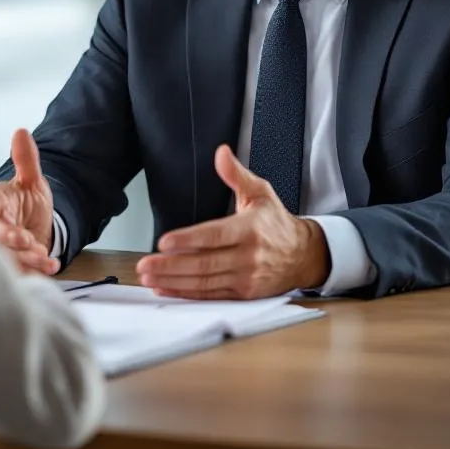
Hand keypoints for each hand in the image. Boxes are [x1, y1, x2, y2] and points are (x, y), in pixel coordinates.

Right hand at [0, 129, 58, 275]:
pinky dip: (35, 271)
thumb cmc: (27, 206)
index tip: (2, 210)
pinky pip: (20, 272)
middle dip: (6, 236)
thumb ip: (26, 160)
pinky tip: (50, 267)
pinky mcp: (12, 267)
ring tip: (41, 254)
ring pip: (4, 255)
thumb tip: (21, 131)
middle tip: (23, 238)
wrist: (38, 232)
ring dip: (22, 257)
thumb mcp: (31, 181)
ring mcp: (1, 248)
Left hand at [135, 145, 330, 298]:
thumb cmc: (276, 222)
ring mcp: (245, 279)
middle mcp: (247, 257)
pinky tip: (165, 288)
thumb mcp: (260, 192)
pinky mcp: (242, 295)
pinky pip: (210, 296)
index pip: (214, 236)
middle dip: (171, 265)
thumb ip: (236, 174)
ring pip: (204, 283)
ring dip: (173, 281)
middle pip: (204, 263)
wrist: (303, 255)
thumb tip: (221, 153)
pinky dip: (185, 294)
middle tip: (146, 264)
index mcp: (249, 229)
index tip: (164, 241)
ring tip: (149, 277)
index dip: (188, 240)